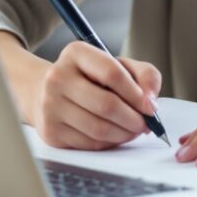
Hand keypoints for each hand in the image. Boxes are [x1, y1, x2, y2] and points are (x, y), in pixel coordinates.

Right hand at [33, 41, 162, 150]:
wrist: (45, 92)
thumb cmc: (89, 79)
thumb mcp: (118, 65)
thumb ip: (144, 75)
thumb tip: (151, 100)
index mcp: (76, 53)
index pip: (112, 73)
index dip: (137, 94)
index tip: (150, 106)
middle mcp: (58, 78)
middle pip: (107, 105)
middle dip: (134, 119)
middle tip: (145, 124)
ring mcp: (50, 106)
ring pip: (99, 129)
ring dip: (125, 134)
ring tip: (132, 130)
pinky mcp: (50, 132)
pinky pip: (90, 143)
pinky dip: (109, 143)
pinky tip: (114, 134)